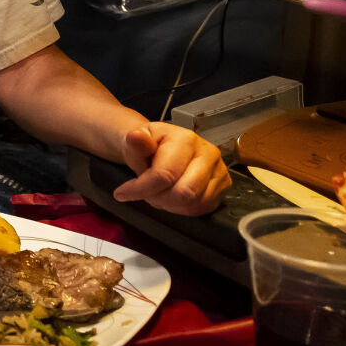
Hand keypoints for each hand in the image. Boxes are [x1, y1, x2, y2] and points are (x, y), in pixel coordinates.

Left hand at [111, 122, 229, 214]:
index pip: (165, 174)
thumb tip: (136, 137)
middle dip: (158, 198)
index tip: (122, 193)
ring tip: (158, 192)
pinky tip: (171, 197)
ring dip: (169, 204)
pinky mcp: (223, 185)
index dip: (141, 189)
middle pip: (184, 193)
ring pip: (194, 203)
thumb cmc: (148, 147)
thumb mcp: (135, 142)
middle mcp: (208, 153)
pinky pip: (203, 207)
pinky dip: (183, 208)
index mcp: (186, 139)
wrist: (161, 146)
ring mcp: (219, 170)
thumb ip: (135, 143)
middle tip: (145, 193)